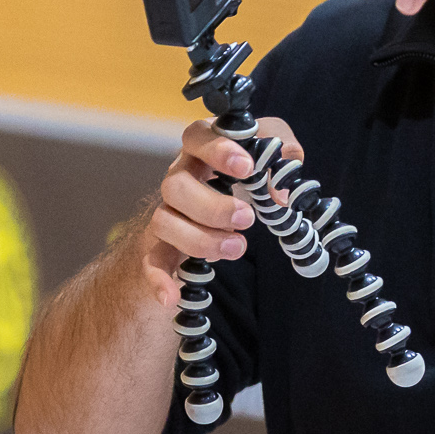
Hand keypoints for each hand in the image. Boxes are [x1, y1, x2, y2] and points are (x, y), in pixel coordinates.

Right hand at [135, 115, 304, 309]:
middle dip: (213, 206)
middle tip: (247, 218)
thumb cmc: (243, 178)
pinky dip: (159, 279)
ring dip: (200, 239)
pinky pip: (151, 262)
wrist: (215, 217)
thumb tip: (283, 187)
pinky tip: (171, 296)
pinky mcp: (162, 247)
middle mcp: (178, 180)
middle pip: (175, 185)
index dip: (218, 149)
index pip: (195, 137)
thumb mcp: (268, 154)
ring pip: (164, 221)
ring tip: (236, 248)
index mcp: (202, 152)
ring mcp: (167, 213)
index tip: (247, 166)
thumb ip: (281, 150)